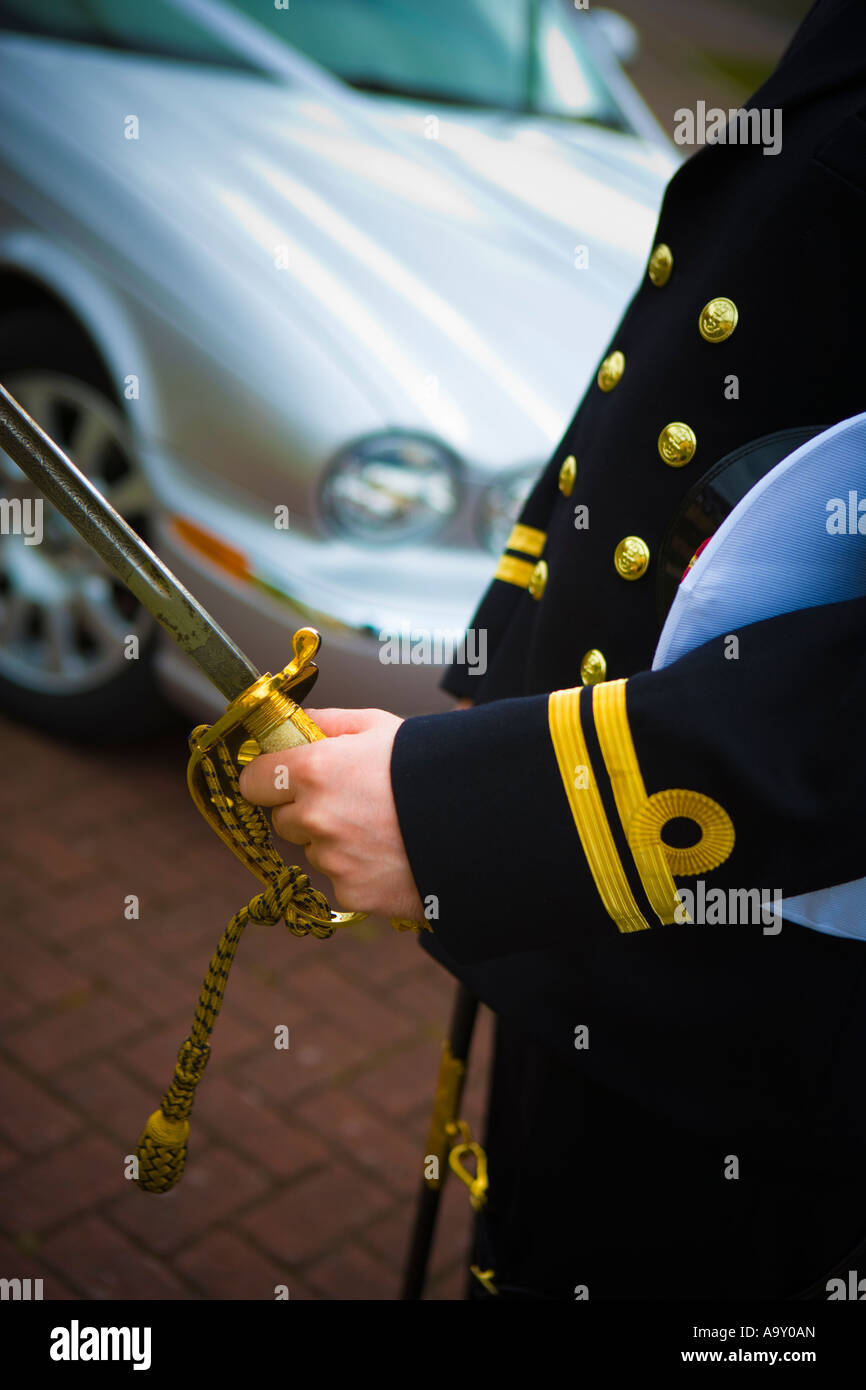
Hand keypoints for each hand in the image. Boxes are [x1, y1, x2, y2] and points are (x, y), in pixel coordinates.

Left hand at [238, 708, 423, 920]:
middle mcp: (315, 817)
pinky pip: (340, 881)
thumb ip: (328, 722)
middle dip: (306, 811)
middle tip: (350, 801)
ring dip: (334, 843)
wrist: (478, 822)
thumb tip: (295, 724)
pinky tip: (390, 855)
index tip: (281, 779)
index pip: (254, 780)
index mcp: (314, 770)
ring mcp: (332, 859)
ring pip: (313, 851)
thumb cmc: (430, 767)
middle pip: (283, 819)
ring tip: (380, 828)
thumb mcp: (380, 727)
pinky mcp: (352, 892)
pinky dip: (358, 872)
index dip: (268, 778)